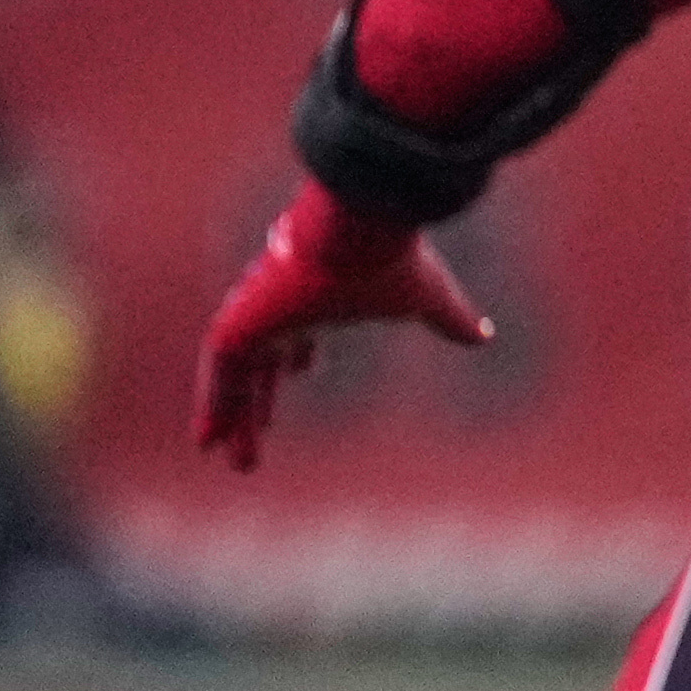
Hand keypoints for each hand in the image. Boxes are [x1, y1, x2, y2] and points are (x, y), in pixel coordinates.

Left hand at [193, 183, 492, 470]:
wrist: (357, 230)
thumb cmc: (392, 261)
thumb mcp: (429, 300)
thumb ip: (452, 320)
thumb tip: (485, 335)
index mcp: (318, 300)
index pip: (301, 332)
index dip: (298, 355)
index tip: (302, 373)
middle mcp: (281, 309)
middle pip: (262, 365)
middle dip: (259, 402)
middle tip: (258, 436)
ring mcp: (254, 317)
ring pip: (236, 378)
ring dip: (233, 418)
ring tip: (230, 461)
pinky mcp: (236, 325)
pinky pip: (219, 377)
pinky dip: (212, 408)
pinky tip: (206, 442)